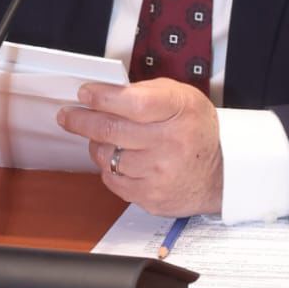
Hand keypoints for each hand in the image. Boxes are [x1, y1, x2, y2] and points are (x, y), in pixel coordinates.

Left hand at [57, 78, 222, 215]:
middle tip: (68, 115)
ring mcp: (160, 172)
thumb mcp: (182, 97)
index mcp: (180, 111)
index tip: (85, 93)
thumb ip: (146, 91)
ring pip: (107, 155)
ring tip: (101, 137)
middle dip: (82, 120)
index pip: (133, 102)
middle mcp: (171, 142)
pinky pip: (111, 179)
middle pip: (112, 129)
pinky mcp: (150, 196)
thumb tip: (106, 91)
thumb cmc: (196, 130)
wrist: (219, 174)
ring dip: (97, 144)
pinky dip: (107, 167)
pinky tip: (116, 158)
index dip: (103, 97)